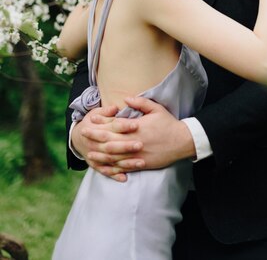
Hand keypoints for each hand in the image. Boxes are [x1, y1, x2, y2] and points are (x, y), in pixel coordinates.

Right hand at [72, 105, 142, 181]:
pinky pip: (106, 171)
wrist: (78, 137)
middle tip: (140, 144)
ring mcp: (95, 156)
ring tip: (141, 163)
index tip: (136, 124)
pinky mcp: (96, 165)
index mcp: (96, 128)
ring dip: (125, 163)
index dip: (123, 126)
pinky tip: (125, 178)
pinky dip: (115, 175)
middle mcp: (95, 144)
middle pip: (112, 145)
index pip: (112, 127)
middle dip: (126, 146)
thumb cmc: (92, 122)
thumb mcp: (95, 113)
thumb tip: (115, 107)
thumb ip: (106, 111)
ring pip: (111, 160)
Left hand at [77, 97, 195, 180]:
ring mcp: (137, 155)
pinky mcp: (141, 164)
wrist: (182, 142)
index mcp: (137, 127)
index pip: (115, 125)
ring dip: (100, 155)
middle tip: (83, 135)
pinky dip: (113, 168)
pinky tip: (105, 167)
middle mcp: (134, 142)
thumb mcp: (156, 109)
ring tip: (89, 153)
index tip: (91, 120)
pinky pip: (124, 167)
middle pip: (110, 141)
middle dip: (96, 138)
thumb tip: (125, 99)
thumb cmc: (169, 124)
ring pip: (115, 156)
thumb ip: (140, 102)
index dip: (102, 122)